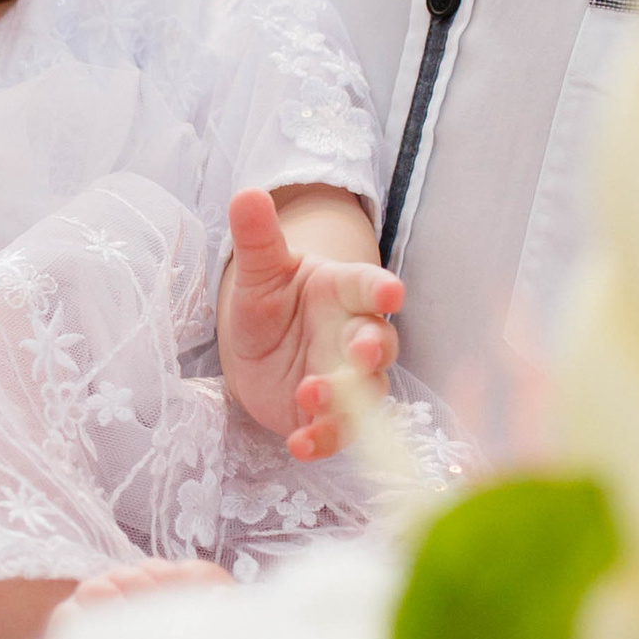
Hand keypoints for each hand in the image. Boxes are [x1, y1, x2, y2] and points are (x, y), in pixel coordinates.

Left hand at [219, 187, 401, 459]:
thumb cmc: (269, 300)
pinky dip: (322, 440)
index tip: (392, 289)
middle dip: (373, 348)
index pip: (369, 286)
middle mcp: (354, 336)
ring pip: (364, 392)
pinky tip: (299, 445)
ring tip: (313, 393)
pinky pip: (336, 432)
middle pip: (378, 342)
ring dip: (346, 398)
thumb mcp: (258, 269)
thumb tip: (246, 193)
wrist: (257, 349)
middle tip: (361, 351)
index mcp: (344, 292)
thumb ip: (257, 236)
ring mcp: (347, 380)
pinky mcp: (330, 417)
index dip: (381, 288)